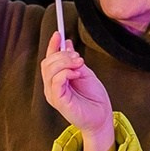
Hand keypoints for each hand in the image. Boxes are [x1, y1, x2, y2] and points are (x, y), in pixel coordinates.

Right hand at [40, 34, 115, 150]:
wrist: (102, 116)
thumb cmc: (94, 98)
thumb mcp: (84, 73)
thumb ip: (74, 61)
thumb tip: (66, 44)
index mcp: (57, 80)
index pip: (49, 59)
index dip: (52, 46)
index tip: (58, 34)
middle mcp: (52, 87)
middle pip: (47, 63)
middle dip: (62, 54)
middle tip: (78, 57)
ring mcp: (53, 94)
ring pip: (50, 70)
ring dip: (65, 62)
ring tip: (80, 64)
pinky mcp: (58, 101)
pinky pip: (55, 82)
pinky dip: (65, 73)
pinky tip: (76, 74)